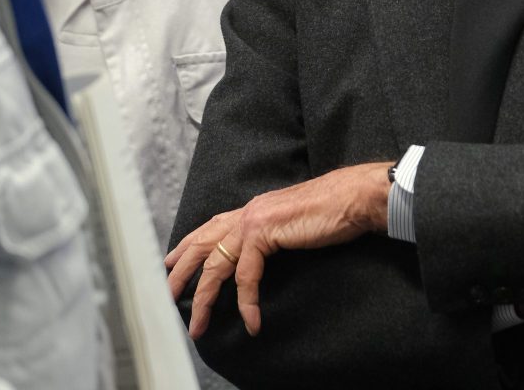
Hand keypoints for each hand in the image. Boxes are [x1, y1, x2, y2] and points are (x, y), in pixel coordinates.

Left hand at [164, 162, 391, 337]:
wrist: (354, 198)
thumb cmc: (334, 211)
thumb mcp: (295, 223)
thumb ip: (275, 233)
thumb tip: (266, 252)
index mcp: (255, 208)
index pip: (212, 227)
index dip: (189, 245)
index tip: (171, 262)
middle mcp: (249, 211)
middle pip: (202, 245)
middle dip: (181, 273)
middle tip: (168, 296)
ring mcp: (254, 220)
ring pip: (215, 266)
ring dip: (204, 299)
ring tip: (198, 325)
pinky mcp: (264, 233)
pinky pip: (246, 277)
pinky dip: (247, 303)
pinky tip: (252, 321)